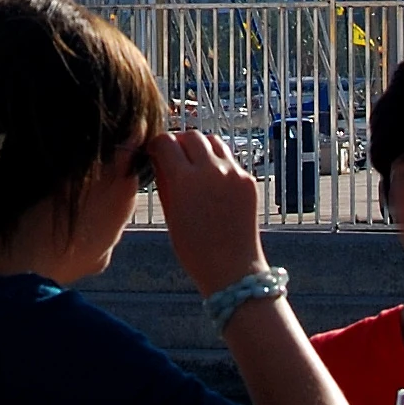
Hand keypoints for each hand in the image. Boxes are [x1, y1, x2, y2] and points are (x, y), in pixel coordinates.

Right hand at [146, 129, 266, 294]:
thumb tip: (159, 159)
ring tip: (195, 167)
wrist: (231, 268)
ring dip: (201, 148)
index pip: (166, 142)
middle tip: (174, 157)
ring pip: (213, 142)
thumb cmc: (194, 248)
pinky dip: (218, 164)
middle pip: (191, 136)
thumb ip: (164, 181)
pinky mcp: (248, 180)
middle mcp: (212, 170)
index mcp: (186, 179)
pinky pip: (229, 160)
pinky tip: (212, 183)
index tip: (155, 153)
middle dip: (179, 143)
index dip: (157, 145)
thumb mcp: (170, 213)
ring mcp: (234, 173)